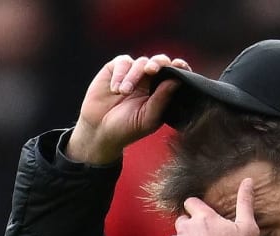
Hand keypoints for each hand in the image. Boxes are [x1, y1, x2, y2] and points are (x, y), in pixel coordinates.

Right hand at [66, 54, 190, 163]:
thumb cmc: (126, 128)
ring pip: (140, 62)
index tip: (179, 65)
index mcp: (162, 92)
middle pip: (160, 61)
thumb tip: (177, 81)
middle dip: (158, 63)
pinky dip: (120, 74)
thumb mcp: (147, 119)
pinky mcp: (116, 69)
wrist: (99, 130)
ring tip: (123, 92)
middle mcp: (150, 80)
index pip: (175, 74)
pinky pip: (123, 62)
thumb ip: (162, 100)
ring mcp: (133, 73)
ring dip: (133, 76)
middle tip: (151, 70)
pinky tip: (115, 89)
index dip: (180, 67)